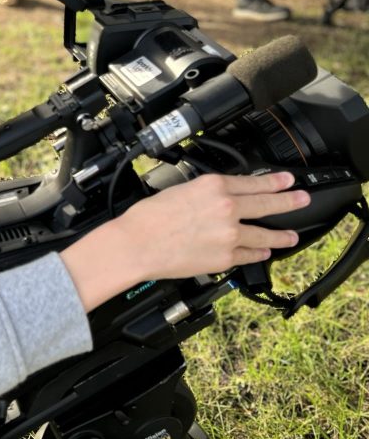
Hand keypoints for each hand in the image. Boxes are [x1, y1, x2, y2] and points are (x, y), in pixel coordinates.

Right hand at [60, 171, 308, 311]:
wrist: (137, 244)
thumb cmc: (148, 217)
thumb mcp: (178, 190)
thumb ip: (204, 193)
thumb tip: (218, 199)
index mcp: (212, 186)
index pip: (252, 182)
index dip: (273, 181)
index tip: (285, 180)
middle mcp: (226, 208)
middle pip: (267, 204)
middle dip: (289, 201)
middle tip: (301, 198)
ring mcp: (229, 235)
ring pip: (264, 235)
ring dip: (280, 235)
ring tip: (291, 236)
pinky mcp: (225, 258)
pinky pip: (249, 255)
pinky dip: (259, 254)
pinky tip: (264, 253)